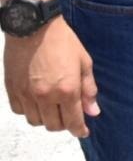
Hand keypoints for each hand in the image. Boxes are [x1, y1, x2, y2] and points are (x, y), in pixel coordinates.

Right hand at [4, 17, 97, 137]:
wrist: (34, 28)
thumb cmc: (64, 42)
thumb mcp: (84, 62)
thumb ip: (88, 89)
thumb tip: (93, 112)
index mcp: (67, 90)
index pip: (73, 121)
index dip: (79, 130)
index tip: (83, 132)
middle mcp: (45, 97)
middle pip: (54, 125)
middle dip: (64, 124)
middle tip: (68, 114)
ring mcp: (26, 95)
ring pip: (36, 121)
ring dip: (46, 118)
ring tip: (53, 106)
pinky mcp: (12, 90)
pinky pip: (20, 111)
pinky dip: (29, 110)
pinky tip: (36, 100)